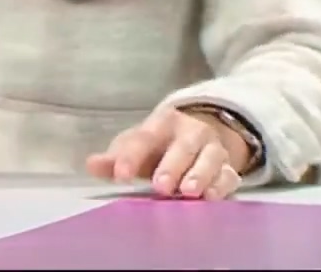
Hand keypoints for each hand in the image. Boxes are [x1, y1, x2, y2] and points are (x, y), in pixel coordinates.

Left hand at [87, 105, 250, 199]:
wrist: (198, 136)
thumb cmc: (158, 146)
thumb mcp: (135, 147)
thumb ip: (114, 159)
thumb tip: (91, 166)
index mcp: (162, 123)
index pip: (144, 138)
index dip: (131, 156)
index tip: (120, 175)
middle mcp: (191, 132)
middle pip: (184, 145)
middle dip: (172, 166)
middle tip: (160, 186)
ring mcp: (213, 149)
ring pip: (211, 158)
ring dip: (201, 175)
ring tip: (188, 192)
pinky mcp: (229, 167)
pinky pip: (229, 175)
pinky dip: (222, 185)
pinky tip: (211, 198)